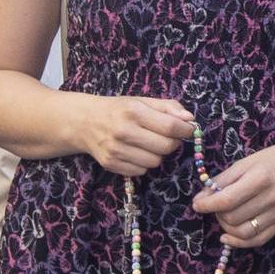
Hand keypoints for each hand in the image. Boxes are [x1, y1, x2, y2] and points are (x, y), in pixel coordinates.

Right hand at [82, 95, 196, 177]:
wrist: (84, 121)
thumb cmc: (119, 110)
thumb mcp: (142, 101)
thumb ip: (168, 107)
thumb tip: (189, 119)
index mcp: (133, 111)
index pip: (170, 126)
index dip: (185, 130)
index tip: (189, 129)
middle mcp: (123, 131)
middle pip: (166, 147)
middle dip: (173, 143)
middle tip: (168, 136)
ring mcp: (116, 150)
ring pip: (155, 162)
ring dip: (157, 154)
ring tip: (148, 144)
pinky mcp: (110, 164)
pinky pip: (141, 171)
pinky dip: (143, 164)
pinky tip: (136, 152)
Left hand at [193, 138, 274, 248]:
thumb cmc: (270, 160)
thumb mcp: (244, 163)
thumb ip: (222, 181)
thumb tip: (200, 200)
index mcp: (260, 178)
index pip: (227, 199)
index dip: (207, 205)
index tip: (197, 204)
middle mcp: (271, 198)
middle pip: (233, 217)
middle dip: (217, 214)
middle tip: (216, 205)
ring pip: (243, 232)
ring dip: (226, 228)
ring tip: (224, 216)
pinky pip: (257, 240)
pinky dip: (239, 242)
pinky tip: (228, 236)